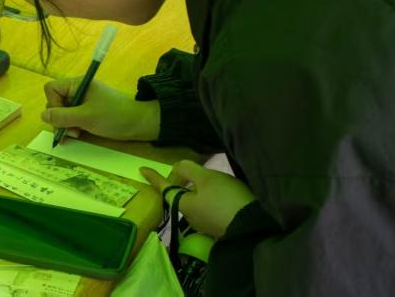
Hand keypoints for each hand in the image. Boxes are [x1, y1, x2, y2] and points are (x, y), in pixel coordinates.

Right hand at [41, 78, 159, 141]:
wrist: (138, 124)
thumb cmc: (113, 116)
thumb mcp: (86, 117)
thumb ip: (63, 116)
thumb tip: (43, 116)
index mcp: (78, 84)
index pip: (52, 89)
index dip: (53, 103)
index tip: (63, 116)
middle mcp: (78, 91)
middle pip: (55, 102)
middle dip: (60, 118)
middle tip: (71, 130)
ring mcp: (83, 103)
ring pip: (62, 113)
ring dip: (66, 125)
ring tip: (76, 134)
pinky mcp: (87, 113)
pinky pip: (71, 119)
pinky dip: (71, 128)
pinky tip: (77, 136)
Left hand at [141, 160, 255, 238]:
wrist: (252, 226)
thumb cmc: (225, 199)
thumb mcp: (207, 178)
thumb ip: (189, 170)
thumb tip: (175, 167)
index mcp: (185, 205)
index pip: (165, 188)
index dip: (155, 178)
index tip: (141, 170)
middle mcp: (192, 217)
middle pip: (183, 197)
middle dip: (184, 184)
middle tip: (190, 171)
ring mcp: (206, 225)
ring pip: (198, 203)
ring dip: (200, 192)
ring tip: (213, 180)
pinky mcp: (220, 227)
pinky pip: (210, 209)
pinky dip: (212, 199)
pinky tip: (223, 194)